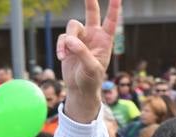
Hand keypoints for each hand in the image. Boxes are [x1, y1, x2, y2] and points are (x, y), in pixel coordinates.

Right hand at [56, 0, 119, 122]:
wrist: (79, 88)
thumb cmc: (91, 79)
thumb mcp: (91, 68)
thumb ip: (82, 53)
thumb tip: (70, 40)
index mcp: (105, 40)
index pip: (111, 21)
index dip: (114, 8)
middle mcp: (93, 35)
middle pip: (92, 13)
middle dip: (90, 1)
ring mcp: (80, 38)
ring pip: (72, 26)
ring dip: (68, 39)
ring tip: (66, 53)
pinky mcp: (68, 43)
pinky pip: (63, 38)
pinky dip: (61, 47)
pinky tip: (62, 57)